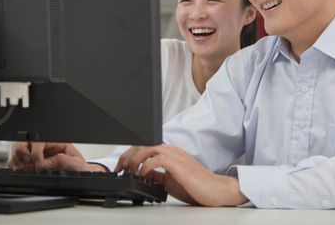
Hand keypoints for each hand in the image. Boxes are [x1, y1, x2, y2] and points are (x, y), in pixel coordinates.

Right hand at [7, 142, 105, 171]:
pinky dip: (14, 164)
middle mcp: (46, 147)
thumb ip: (63, 160)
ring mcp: (38, 155)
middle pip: (26, 140)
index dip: (36, 150)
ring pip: (19, 150)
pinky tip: (18, 169)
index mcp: (58, 143)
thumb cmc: (81, 168)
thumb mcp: (77, 163)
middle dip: (22, 150)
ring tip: (23, 167)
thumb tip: (45, 163)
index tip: (38, 163)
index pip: (41, 140)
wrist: (83, 176)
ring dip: (17, 158)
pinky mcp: (31, 164)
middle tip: (26, 162)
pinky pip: (17, 161)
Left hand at [115, 145, 247, 206]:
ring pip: (148, 148)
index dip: (129, 155)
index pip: (144, 146)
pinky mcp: (179, 164)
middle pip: (143, 144)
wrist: (215, 190)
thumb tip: (143, 175)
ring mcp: (176, 155)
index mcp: (170, 152)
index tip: (120, 167)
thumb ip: (157, 175)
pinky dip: (146, 165)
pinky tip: (143, 175)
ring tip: (129, 171)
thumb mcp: (170, 180)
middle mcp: (172, 150)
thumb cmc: (196, 186)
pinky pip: (157, 159)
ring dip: (134, 159)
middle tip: (119, 169)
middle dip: (127, 155)